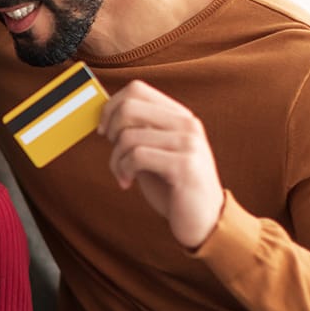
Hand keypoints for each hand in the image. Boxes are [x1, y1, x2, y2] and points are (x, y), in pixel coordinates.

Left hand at [97, 80, 225, 248]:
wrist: (205, 221)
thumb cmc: (174, 188)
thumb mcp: (154, 153)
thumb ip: (138, 133)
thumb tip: (105, 116)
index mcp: (179, 116)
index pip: (137, 89)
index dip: (110, 107)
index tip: (104, 131)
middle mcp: (187, 124)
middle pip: (129, 107)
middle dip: (110, 131)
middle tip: (114, 154)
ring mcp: (189, 143)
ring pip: (128, 135)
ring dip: (115, 160)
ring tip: (122, 175)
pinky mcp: (185, 165)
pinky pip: (137, 156)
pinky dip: (123, 170)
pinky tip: (127, 183)